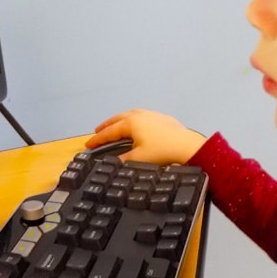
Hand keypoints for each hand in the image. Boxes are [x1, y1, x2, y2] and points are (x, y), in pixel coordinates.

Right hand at [85, 109, 206, 164]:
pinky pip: (143, 116)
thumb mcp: (139, 159)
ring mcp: (152, 115)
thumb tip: (113, 163)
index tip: (89, 144)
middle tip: (98, 130)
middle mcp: (140, 116)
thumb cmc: (163, 151)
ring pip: (131, 114)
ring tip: (116, 125)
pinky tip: (138, 125)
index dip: (98, 139)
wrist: (187, 147)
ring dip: (120, 120)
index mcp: (131, 123)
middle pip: (118, 119)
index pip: (109, 132)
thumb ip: (123, 160)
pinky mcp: (163, 119)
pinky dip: (134, 120)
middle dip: (107, 125)